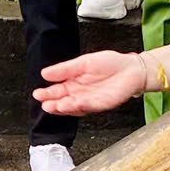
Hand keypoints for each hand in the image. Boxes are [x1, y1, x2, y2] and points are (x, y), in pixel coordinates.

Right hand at [33, 50, 148, 115]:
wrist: (131, 69)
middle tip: (43, 103)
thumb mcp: (84, 62)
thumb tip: (45, 73)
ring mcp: (90, 101)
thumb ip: (65, 69)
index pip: (57, 91)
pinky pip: (88, 106)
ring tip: (54, 106)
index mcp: (74, 83)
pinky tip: (71, 104)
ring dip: (64, 108)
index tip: (38, 94)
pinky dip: (79, 106)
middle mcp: (80, 94)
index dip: (47, 93)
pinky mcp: (101, 105)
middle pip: (63, 101)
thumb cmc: (110, 64)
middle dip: (53, 103)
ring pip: (74, 107)